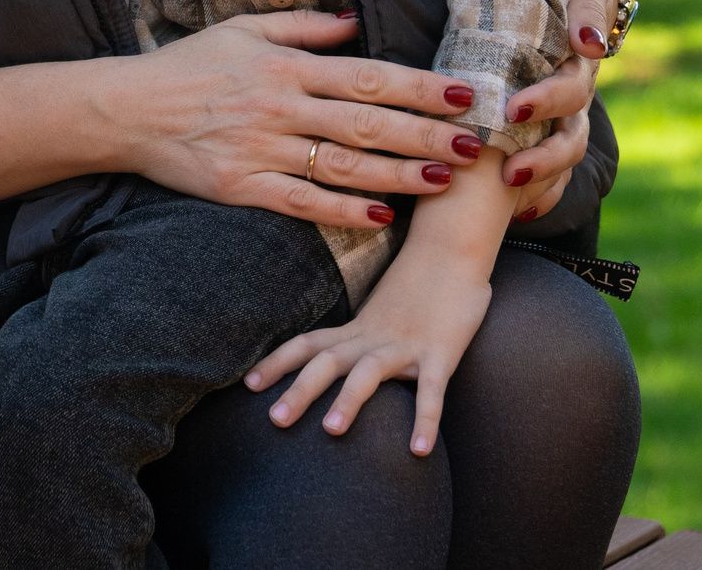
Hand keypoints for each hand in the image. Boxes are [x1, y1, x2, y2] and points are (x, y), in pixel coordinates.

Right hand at [110, 12, 482, 232]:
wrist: (126, 109)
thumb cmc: (188, 65)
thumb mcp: (243, 30)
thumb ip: (304, 28)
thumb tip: (357, 22)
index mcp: (286, 66)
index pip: (367, 76)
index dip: (418, 87)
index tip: (462, 94)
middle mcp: (279, 105)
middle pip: (366, 123)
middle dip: (425, 134)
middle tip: (473, 145)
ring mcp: (260, 148)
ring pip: (342, 165)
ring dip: (397, 174)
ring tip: (442, 181)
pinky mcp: (240, 186)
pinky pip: (301, 201)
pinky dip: (342, 209)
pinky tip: (380, 215)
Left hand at [242, 254, 490, 456]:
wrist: (453, 250)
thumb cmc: (419, 284)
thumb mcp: (380, 313)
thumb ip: (361, 337)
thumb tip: (341, 362)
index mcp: (358, 328)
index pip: (308, 343)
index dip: (278, 363)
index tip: (248, 384)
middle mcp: (374, 336)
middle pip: (327, 361)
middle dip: (298, 390)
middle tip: (273, 422)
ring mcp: (407, 344)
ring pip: (369, 371)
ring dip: (349, 400)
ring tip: (331, 432)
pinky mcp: (441, 353)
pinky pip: (432, 390)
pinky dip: (425, 420)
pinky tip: (420, 451)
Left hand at [496, 0, 617, 218]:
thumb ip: (585, 12)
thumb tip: (587, 44)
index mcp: (578, 63)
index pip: (569, 91)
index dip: (546, 103)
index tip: (513, 111)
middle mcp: (575, 94)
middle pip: (569, 136)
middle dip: (542, 157)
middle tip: (508, 170)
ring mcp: (566, 114)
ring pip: (563, 158)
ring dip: (542, 181)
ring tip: (511, 199)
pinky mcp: (551, 125)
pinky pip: (556, 169)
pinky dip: (543, 192)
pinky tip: (520, 213)